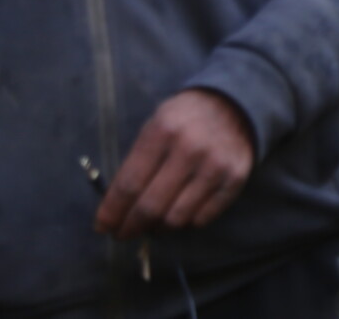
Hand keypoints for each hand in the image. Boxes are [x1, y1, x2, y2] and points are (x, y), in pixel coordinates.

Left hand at [94, 88, 254, 238]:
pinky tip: (178, 214)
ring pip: (176, 219)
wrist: (234, 104)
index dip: (112, 211)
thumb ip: (136, 164)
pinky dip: (185, 223)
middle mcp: (191, 148)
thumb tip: (115, 208)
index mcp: (163, 130)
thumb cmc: (184, 119)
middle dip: (130, 227)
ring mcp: (216, 165)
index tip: (103, 226)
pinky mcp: (235, 179)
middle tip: (122, 234)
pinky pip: (202, 219)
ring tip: (150, 226)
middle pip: (150, 206)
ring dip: (157, 229)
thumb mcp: (155, 126)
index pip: (130, 184)